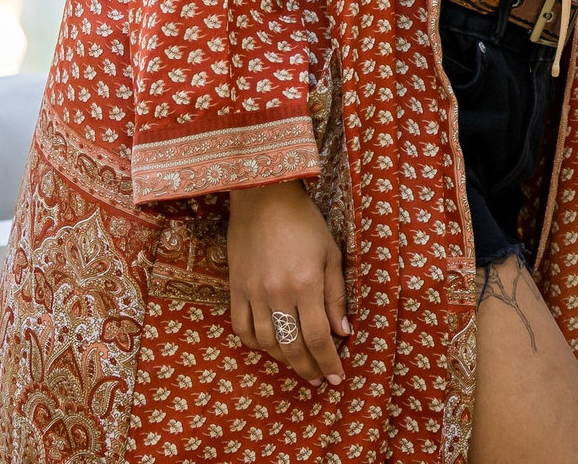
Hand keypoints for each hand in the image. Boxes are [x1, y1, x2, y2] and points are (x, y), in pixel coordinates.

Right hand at [227, 180, 348, 384]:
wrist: (263, 197)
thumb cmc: (304, 222)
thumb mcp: (331, 253)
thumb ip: (336, 295)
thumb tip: (342, 332)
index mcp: (306, 284)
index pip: (319, 337)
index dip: (328, 362)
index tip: (336, 378)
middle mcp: (278, 293)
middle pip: (292, 346)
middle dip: (308, 368)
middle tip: (318, 380)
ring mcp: (252, 293)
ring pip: (267, 343)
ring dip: (283, 360)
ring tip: (297, 364)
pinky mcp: (235, 289)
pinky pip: (242, 329)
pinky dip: (256, 344)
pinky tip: (270, 345)